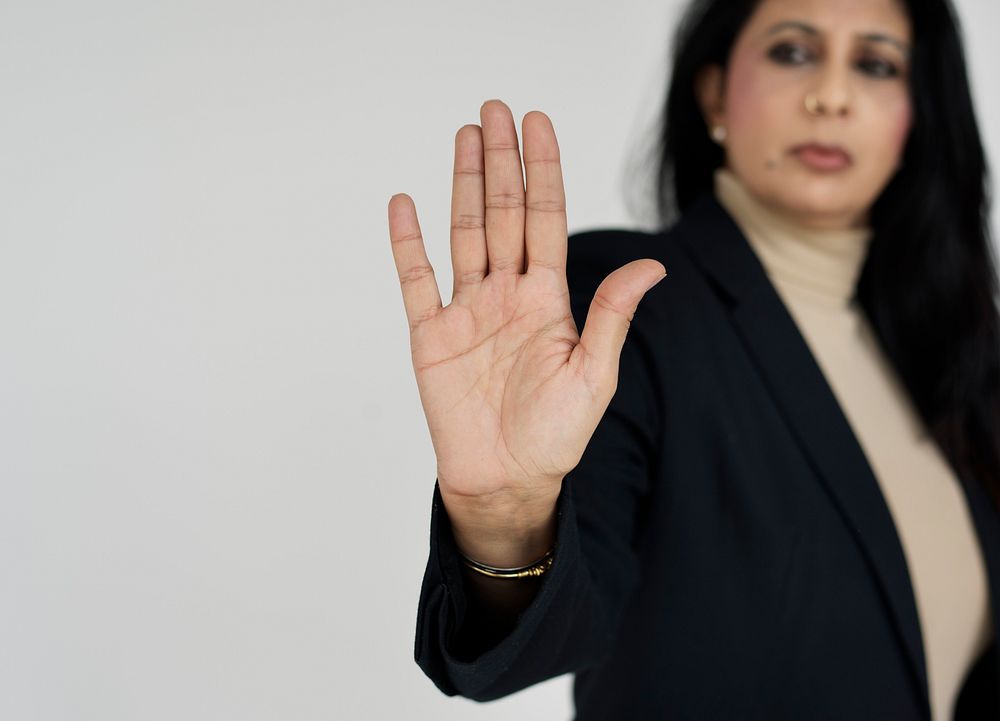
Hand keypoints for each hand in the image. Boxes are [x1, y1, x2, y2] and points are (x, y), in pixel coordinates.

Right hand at [388, 100, 664, 563]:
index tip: (538, 124)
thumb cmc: (555, 436)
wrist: (506, 480)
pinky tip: (405, 203)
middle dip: (502, 161)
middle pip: (503, 214)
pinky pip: (415, 280)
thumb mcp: (593, 375)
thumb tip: (654, 268)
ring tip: (465, 137)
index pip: (545, 219)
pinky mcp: (430, 336)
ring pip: (464, 233)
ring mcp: (466, 311)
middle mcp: (506, 295)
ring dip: (463, 185)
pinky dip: (407, 243)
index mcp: (548, 299)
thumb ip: (612, 316)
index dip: (543, 171)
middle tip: (496, 109)